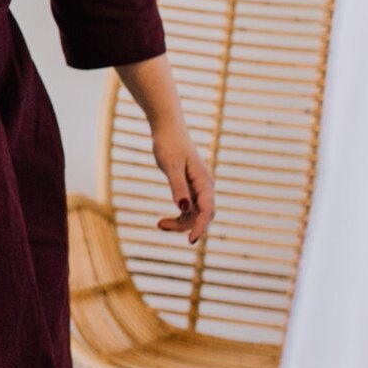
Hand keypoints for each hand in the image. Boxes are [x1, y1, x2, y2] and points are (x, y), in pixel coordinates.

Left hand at [150, 121, 214, 245]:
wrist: (167, 128)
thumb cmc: (169, 144)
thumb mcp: (171, 165)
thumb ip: (177, 186)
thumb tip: (183, 208)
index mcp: (204, 181)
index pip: (207, 210)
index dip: (200, 227)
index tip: (191, 240)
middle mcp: (205, 186)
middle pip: (202, 215)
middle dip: (185, 225)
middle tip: (161, 226)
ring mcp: (199, 187)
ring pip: (195, 213)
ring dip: (180, 222)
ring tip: (159, 224)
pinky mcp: (191, 186)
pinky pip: (189, 208)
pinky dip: (178, 215)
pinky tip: (164, 221)